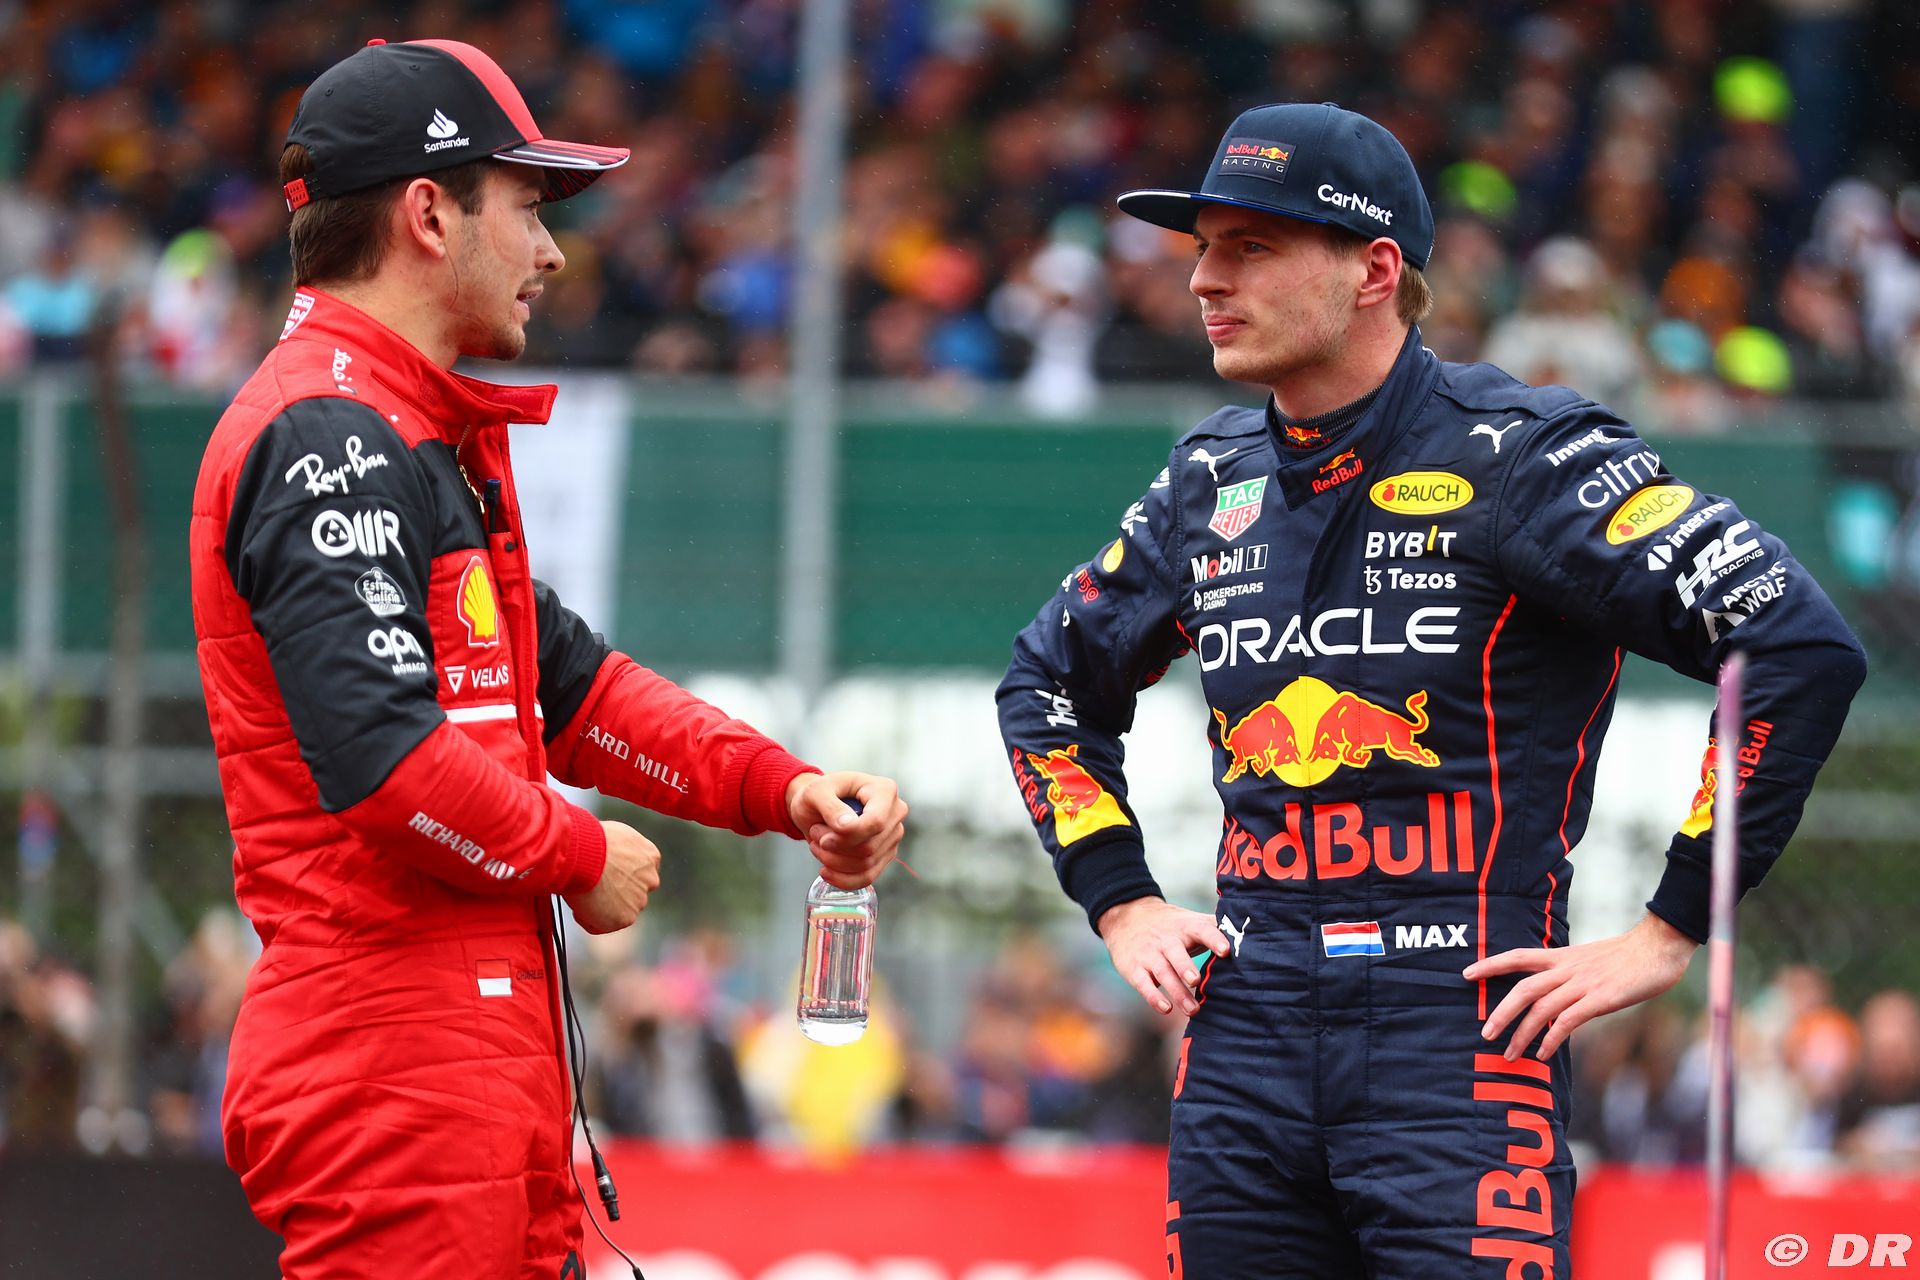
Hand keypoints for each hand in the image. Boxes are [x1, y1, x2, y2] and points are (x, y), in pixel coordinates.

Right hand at [565, 820, 661, 934]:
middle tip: (590, 886)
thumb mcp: (615, 836)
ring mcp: (639, 901)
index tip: (604, 875)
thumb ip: (620, 852)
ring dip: (600, 907)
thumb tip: (606, 858)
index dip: (619, 875)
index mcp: (651, 857)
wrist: (585, 854)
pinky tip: (579, 903)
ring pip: (617, 911)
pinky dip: (587, 919)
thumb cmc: (591, 840)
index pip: (638, 873)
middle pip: (632, 893)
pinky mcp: (625, 918)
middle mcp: (651, 880)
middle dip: (613, 893)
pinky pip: (600, 925)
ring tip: (581, 893)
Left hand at [785, 771, 907, 889]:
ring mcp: (893, 836)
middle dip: (836, 848)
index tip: (822, 837)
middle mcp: (895, 813)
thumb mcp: (815, 792)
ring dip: (834, 861)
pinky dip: (843, 879)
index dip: (848, 836)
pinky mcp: (885, 856)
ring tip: (818, 846)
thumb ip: (830, 806)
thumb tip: (847, 826)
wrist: (817, 807)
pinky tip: (825, 871)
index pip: (875, 822)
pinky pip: (867, 877)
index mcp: (884, 790)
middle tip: (815, 835)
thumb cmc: (818, 795)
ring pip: (866, 864)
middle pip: (869, 847)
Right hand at [1097, 897, 1230, 1015]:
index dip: (1213, 938)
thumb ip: (1216, 927)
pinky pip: (1143, 984)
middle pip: (1176, 953)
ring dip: (1177, 991)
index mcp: (1184, 927)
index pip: (1200, 929)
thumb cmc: (1171, 926)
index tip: (1226, 950)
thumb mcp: (1190, 921)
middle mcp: (1166, 940)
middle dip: (1186, 967)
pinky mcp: (1134, 969)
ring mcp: (1149, 954)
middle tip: (1197, 981)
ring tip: (1193, 1010)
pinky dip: (1153, 996)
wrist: (1126, 917)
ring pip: (1163, 972)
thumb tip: (1250, 936)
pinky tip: (1166, 1008)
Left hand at [1465, 912, 1698, 1060]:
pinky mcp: (1601, 999)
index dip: (1490, 964)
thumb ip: (1570, 973)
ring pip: (1542, 1008)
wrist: (1659, 946)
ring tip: (1510, 1054)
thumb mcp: (1590, 959)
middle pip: (1523, 989)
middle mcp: (1567, 969)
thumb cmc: (1628, 956)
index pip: (1518, 956)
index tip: (1466, 974)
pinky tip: (1543, 1054)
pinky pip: (1568, 1020)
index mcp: (1562, 956)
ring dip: (1522, 1033)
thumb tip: (1555, 993)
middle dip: (1501, 1013)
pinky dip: (1552, 1039)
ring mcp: (1583, 984)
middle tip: (1485, 1034)